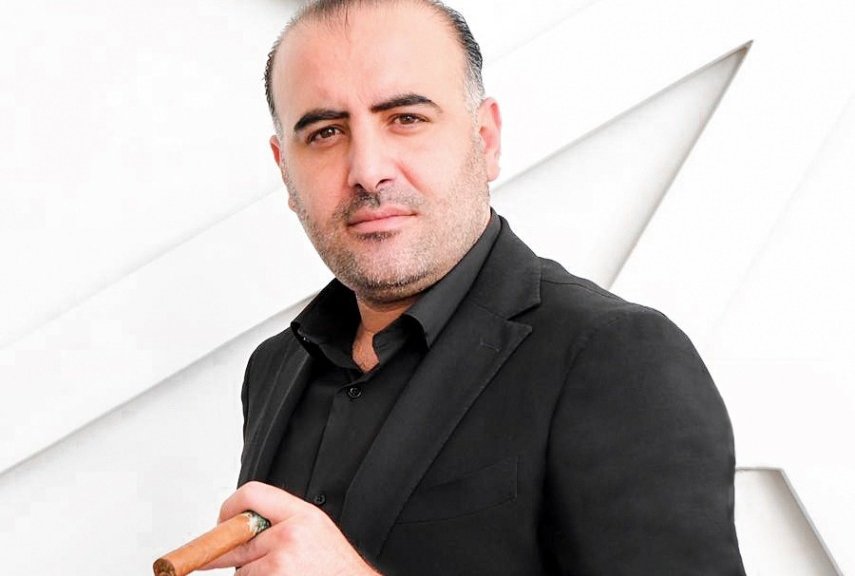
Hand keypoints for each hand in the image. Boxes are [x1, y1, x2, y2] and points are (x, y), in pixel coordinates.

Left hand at [202, 481, 380, 575]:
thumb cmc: (336, 565)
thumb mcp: (315, 527)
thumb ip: (282, 519)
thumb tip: (241, 523)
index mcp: (301, 514)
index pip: (250, 495)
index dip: (230, 508)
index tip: (224, 520)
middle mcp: (289, 536)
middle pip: (236, 537)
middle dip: (231, 549)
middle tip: (225, 555)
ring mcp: (279, 563)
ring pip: (239, 568)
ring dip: (249, 573)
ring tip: (279, 572)